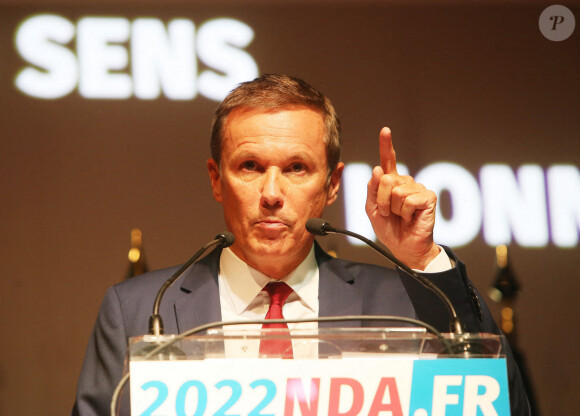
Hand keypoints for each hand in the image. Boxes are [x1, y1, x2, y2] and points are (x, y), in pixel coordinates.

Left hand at [365, 127, 439, 269]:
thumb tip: (378, 169)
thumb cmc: (389, 229)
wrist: (403, 247)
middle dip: (382, 200)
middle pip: (386, 180)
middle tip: (388, 213)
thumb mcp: (372, 209)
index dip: (386, 145)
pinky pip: (409, 199)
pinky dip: (405, 212)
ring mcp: (418, 188)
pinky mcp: (428, 197)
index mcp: (391, 183)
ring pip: (396, 191)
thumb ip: (372, 190)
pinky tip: (410, 218)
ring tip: (400, 217)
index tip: (385, 130)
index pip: (388, 161)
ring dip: (394, 209)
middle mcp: (405, 182)